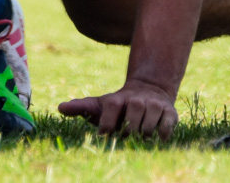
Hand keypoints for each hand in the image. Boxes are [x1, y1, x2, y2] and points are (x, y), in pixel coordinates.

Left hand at [59, 80, 178, 139]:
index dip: (106, 126)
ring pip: (148, 126)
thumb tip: (60, 108)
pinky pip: (166, 127)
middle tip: (125, 137)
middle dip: (127, 133)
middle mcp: (136, 100)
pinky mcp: (170, 112)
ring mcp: (154, 105)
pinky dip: (160, 136)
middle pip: (131, 120)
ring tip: (139, 138)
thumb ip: (81, 107)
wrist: (149, 90)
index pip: (110, 111)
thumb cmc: (119, 106)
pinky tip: (155, 138)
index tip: (104, 136)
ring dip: (143, 136)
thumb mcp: (100, 105)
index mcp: (117, 99)